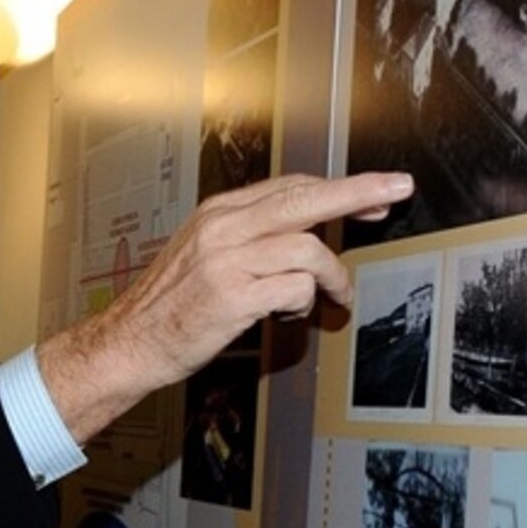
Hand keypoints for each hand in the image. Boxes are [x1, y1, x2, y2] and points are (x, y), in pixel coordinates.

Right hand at [39, 171, 410, 441]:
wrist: (128, 341)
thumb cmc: (169, 304)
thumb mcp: (202, 252)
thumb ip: (247, 235)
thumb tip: (304, 229)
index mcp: (217, 212)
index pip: (289, 186)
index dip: (338, 188)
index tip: (374, 192)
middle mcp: (222, 228)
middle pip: (305, 198)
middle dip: (359, 192)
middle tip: (397, 190)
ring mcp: (227, 261)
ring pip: (307, 247)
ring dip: (334, 274)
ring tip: (337, 294)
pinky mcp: (232, 297)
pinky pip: (294, 288)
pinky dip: (307, 301)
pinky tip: (297, 313)